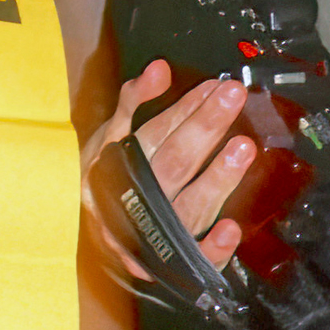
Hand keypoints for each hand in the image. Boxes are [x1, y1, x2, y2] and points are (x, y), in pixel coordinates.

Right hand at [83, 61, 254, 284]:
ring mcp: (156, 229)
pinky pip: (193, 257)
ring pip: (189, 205)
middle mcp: (141, 195)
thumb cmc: (104, 181)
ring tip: (243, 148)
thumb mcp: (108, 136)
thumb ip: (133, 101)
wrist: (85, 238)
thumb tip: (159, 69)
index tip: (218, 87)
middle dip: (206, 127)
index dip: (190, 108)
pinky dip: (212, 247)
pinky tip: (231, 229)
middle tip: (233, 97)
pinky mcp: (171, 260)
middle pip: (176, 160)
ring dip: (216, 179)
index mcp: (124, 163)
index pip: (161, 130)